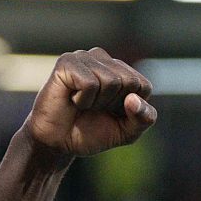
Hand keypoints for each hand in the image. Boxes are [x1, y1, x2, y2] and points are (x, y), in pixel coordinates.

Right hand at [22, 48, 156, 160]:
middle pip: (129, 82)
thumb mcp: (127, 132)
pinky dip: (83, 100)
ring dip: (96, 103)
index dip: (130, 109)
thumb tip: (134, 99)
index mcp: (120, 70)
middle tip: (93, 109)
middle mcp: (102, 59)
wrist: (57, 143)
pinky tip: (71, 99)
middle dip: (114, 104)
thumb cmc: (90, 133)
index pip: (144, 86)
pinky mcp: (67, 62)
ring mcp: (84, 57)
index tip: (110, 113)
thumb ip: (143, 118)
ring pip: (111, 82)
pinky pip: (90, 84)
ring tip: (81, 104)